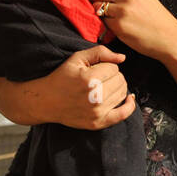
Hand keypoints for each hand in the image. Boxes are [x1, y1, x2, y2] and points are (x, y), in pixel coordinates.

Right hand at [0, 44, 134, 129]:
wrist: (46, 101)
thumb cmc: (62, 77)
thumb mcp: (77, 58)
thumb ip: (100, 52)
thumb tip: (123, 57)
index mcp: (90, 79)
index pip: (114, 67)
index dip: (106, 65)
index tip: (95, 69)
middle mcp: (96, 97)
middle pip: (121, 80)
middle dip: (113, 75)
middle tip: (100, 77)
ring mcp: (97, 112)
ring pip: (123, 93)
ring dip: (117, 87)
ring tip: (104, 86)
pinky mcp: (98, 123)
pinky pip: (123, 114)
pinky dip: (129, 105)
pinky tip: (129, 98)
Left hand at [90, 0, 176, 61]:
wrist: (168, 37)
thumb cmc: (156, 17)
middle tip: (103, 5)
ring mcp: (123, 11)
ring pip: (96, 6)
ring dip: (100, 11)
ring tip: (112, 16)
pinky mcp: (119, 26)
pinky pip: (103, 21)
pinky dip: (107, 24)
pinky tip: (118, 25)